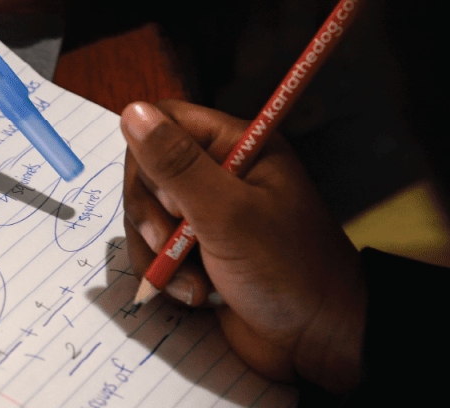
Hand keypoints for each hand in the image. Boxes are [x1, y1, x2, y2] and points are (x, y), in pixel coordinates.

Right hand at [120, 100, 364, 394]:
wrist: (320, 342)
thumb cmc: (289, 271)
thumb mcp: (228, 214)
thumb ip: (177, 165)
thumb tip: (133, 111)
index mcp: (237, 146)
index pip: (165, 121)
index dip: (150, 155)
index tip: (167, 196)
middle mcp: (217, 173)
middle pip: (145, 171)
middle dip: (151, 216)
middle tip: (172, 243)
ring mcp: (203, 213)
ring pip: (143, 214)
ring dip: (158, 254)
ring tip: (195, 284)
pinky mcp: (193, 250)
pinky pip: (152, 249)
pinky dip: (165, 274)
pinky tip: (196, 295)